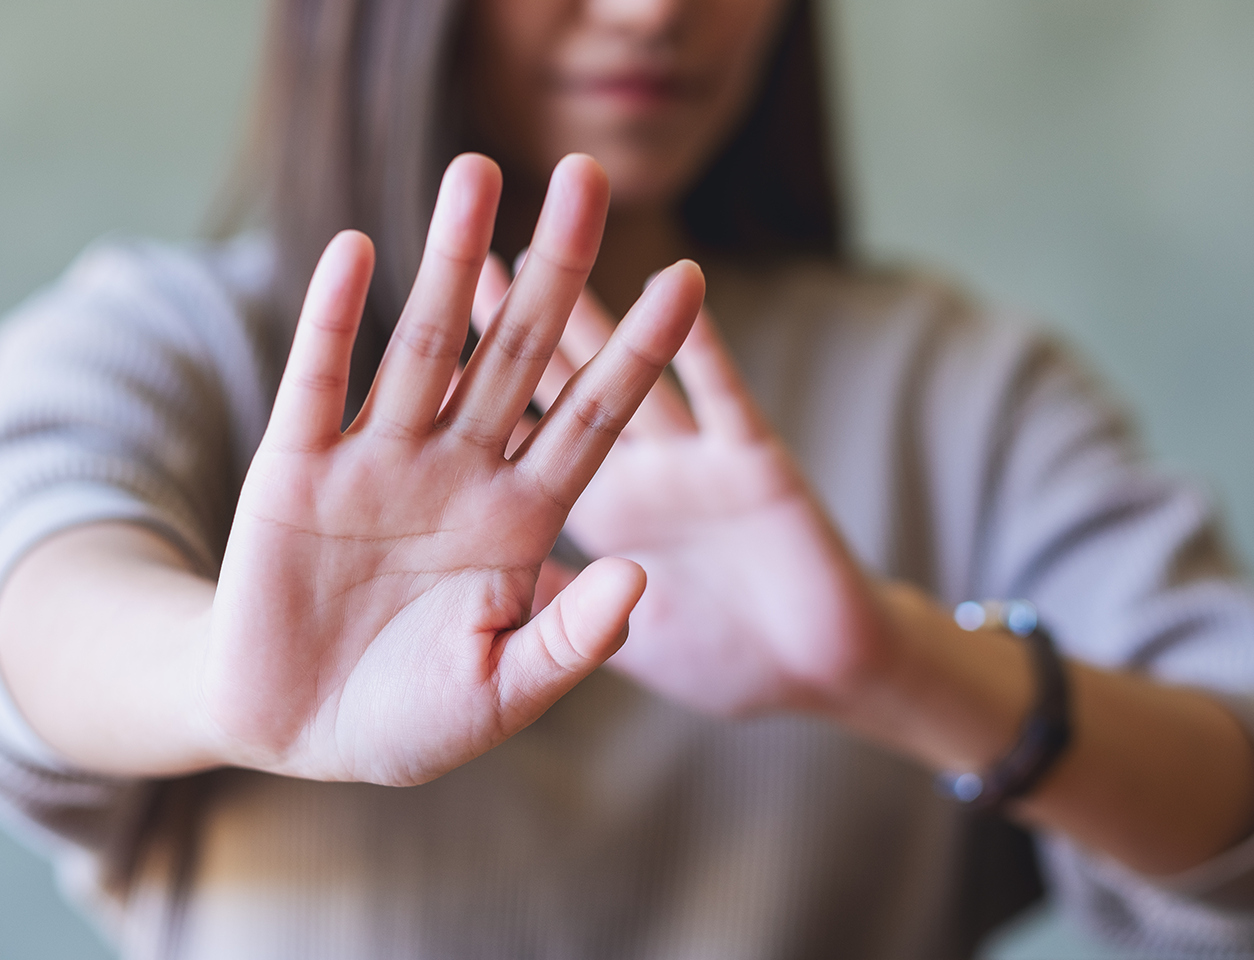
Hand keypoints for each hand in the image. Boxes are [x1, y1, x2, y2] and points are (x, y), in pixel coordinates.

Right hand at [202, 154, 703, 784]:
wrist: (291, 729)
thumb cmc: (407, 718)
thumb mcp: (503, 692)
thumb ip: (572, 637)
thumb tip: (642, 579)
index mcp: (519, 519)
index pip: (594, 417)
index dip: (641, 352)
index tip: (690, 279)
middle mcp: (457, 471)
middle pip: (517, 352)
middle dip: (555, 268)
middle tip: (591, 172)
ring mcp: (377, 462)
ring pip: (422, 343)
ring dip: (449, 260)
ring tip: (478, 171)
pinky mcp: (295, 470)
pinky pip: (321, 382)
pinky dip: (335, 318)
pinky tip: (359, 251)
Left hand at [473, 264, 893, 717]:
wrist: (822, 681)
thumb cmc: (722, 662)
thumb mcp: (616, 642)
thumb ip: (549, 603)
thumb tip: (462, 572)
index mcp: (593, 510)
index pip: (516, 428)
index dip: (472, 374)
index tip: (431, 313)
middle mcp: (633, 471)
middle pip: (559, 376)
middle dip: (519, 304)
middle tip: (470, 226)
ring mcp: (693, 463)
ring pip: (630, 368)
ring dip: (600, 301)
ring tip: (570, 219)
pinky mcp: (757, 469)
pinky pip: (723, 400)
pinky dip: (700, 346)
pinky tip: (677, 286)